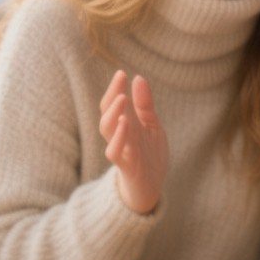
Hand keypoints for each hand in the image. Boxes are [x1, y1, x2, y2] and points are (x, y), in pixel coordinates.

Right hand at [99, 70, 167, 214]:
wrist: (151, 186)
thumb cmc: (149, 154)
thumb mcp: (152, 126)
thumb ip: (145, 105)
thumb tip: (139, 78)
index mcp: (125, 125)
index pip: (113, 103)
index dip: (115, 88)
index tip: (122, 73)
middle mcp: (119, 136)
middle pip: (107, 114)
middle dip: (112, 97)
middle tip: (120, 81)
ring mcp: (122, 150)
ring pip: (108, 131)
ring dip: (113, 114)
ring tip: (122, 99)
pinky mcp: (126, 165)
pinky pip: (114, 152)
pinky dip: (119, 138)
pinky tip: (125, 124)